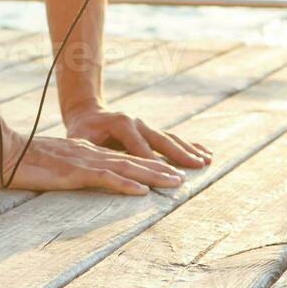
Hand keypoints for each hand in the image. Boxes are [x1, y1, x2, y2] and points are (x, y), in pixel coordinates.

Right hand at [0, 131, 189, 195]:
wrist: (2, 149)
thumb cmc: (20, 157)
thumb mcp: (51, 161)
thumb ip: (67, 166)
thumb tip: (76, 174)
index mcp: (85, 151)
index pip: (122, 157)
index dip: (146, 164)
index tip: (166, 171)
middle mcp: (90, 154)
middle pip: (132, 160)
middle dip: (159, 169)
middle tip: (183, 177)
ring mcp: (84, 162)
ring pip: (127, 168)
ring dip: (153, 176)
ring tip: (175, 182)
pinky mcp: (75, 172)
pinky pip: (106, 178)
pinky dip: (126, 184)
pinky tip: (142, 191)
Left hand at [63, 102, 211, 170]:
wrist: (88, 113)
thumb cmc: (81, 130)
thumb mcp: (80, 139)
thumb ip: (91, 152)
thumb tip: (100, 169)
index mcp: (121, 124)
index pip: (138, 146)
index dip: (151, 161)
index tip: (164, 174)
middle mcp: (137, 122)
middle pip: (161, 140)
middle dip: (179, 154)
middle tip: (196, 166)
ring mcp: (146, 125)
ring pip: (171, 138)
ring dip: (189, 150)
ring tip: (206, 161)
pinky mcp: (151, 131)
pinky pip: (172, 138)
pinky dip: (189, 145)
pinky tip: (206, 153)